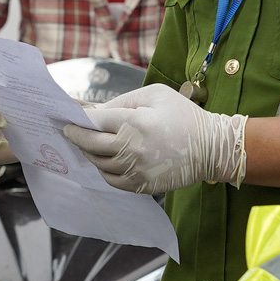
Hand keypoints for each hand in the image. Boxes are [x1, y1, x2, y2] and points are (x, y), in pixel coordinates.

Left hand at [63, 83, 245, 193]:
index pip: (94, 122)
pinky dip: (104, 170)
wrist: (211, 147)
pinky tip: (105, 160)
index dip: (78, 120)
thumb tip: (96, 111)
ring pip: (99, 164)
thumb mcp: (155, 95)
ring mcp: (136, 170)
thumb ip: (123, 101)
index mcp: (134, 123)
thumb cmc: (183, 116)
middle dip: (76, 137)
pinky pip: (112, 180)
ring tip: (88, 145)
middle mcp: (132, 149)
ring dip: (90, 153)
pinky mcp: (142, 185)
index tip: (68, 119)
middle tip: (70, 132)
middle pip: (90, 145)